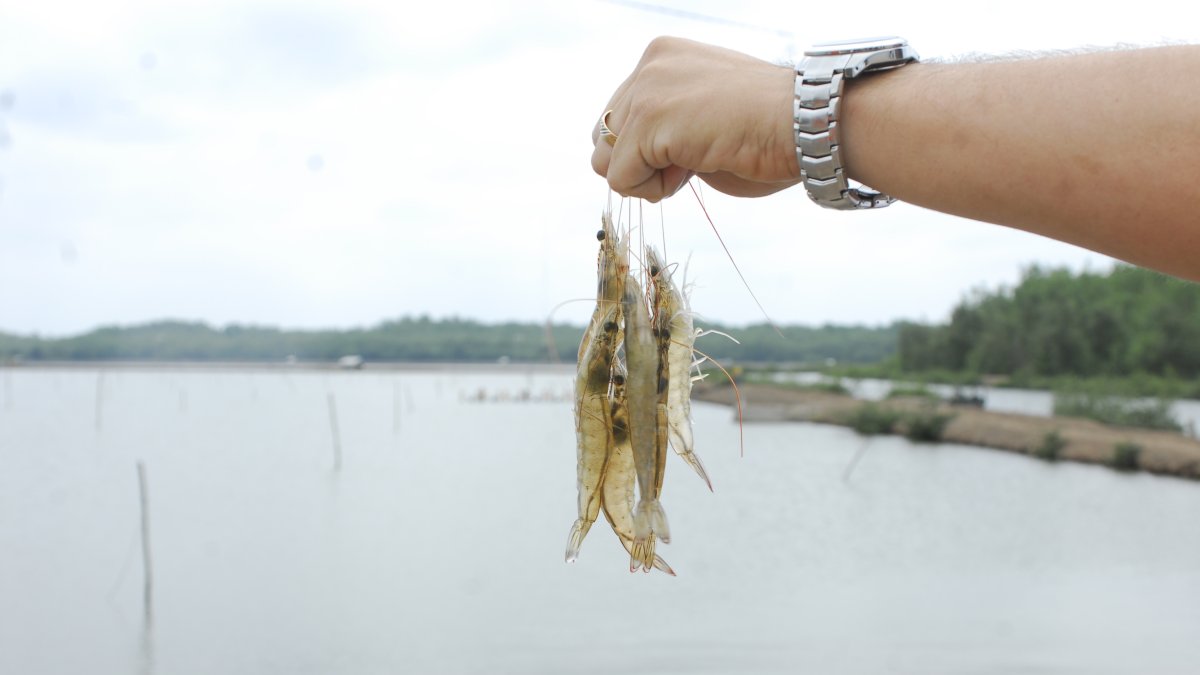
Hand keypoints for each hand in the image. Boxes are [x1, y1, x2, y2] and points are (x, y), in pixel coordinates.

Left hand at [591, 36, 800, 201]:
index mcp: (663, 57)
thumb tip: (622, 163)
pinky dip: (652, 191)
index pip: (619, 116)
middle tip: (692, 160)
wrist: (808, 124)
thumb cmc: (769, 131)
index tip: (694, 146)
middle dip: (642, 162)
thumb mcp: (702, 116)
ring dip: (646, 177)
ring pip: (606, 159)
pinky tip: (691, 172)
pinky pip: (620, 179)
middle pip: (603, 137)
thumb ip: (665, 127)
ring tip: (691, 166)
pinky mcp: (648, 120)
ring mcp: (646, 88)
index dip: (651, 148)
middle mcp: (649, 64)